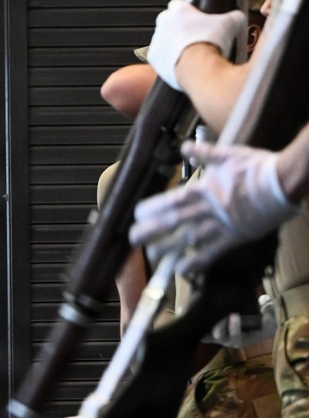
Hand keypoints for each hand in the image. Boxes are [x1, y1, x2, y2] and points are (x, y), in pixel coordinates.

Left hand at [130, 140, 297, 277]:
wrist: (283, 182)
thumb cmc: (258, 167)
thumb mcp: (230, 154)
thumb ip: (205, 153)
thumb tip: (186, 147)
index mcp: (205, 189)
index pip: (172, 200)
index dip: (153, 208)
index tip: (137, 214)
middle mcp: (208, 209)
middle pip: (174, 222)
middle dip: (152, 230)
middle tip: (133, 238)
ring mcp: (220, 225)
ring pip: (188, 239)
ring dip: (168, 248)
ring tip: (152, 255)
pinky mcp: (234, 238)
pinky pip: (211, 253)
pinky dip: (196, 263)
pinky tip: (182, 271)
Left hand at [145, 0, 244, 90]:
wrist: (197, 67)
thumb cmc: (209, 42)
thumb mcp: (230, 23)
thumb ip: (234, 16)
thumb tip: (238, 17)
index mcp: (179, 9)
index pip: (177, 3)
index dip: (185, 10)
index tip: (193, 17)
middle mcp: (164, 22)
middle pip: (167, 20)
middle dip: (177, 26)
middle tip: (191, 35)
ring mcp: (156, 39)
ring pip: (162, 38)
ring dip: (171, 43)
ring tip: (186, 51)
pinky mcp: (152, 57)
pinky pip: (158, 55)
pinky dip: (166, 58)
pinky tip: (178, 62)